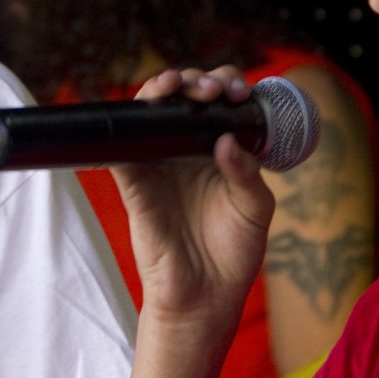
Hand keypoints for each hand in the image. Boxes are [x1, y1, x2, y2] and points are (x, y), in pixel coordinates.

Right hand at [109, 67, 276, 334]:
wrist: (203, 297)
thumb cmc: (233, 253)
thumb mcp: (255, 209)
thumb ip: (247, 172)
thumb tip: (227, 138)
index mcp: (221, 149)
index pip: (222, 102)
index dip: (228, 85)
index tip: (239, 93)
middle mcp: (187, 148)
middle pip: (185, 96)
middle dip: (197, 80)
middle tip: (212, 91)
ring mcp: (159, 162)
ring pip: (151, 111)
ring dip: (161, 89)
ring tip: (177, 87)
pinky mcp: (134, 182)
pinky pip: (122, 147)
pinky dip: (126, 124)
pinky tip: (142, 112)